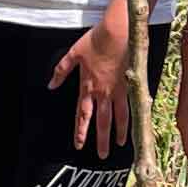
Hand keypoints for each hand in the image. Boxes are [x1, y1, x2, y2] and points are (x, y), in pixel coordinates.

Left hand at [51, 1, 139, 157]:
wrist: (118, 31)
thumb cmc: (95, 40)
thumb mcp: (73, 54)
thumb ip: (61, 71)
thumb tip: (51, 85)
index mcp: (88, 86)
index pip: (83, 115)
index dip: (81, 131)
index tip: (79, 145)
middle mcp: (103, 92)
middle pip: (102, 122)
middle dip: (101, 140)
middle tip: (102, 155)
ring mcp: (119, 89)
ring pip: (119, 116)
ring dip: (119, 132)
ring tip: (121, 145)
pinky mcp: (131, 83)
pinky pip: (131, 104)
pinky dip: (133, 116)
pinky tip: (136, 123)